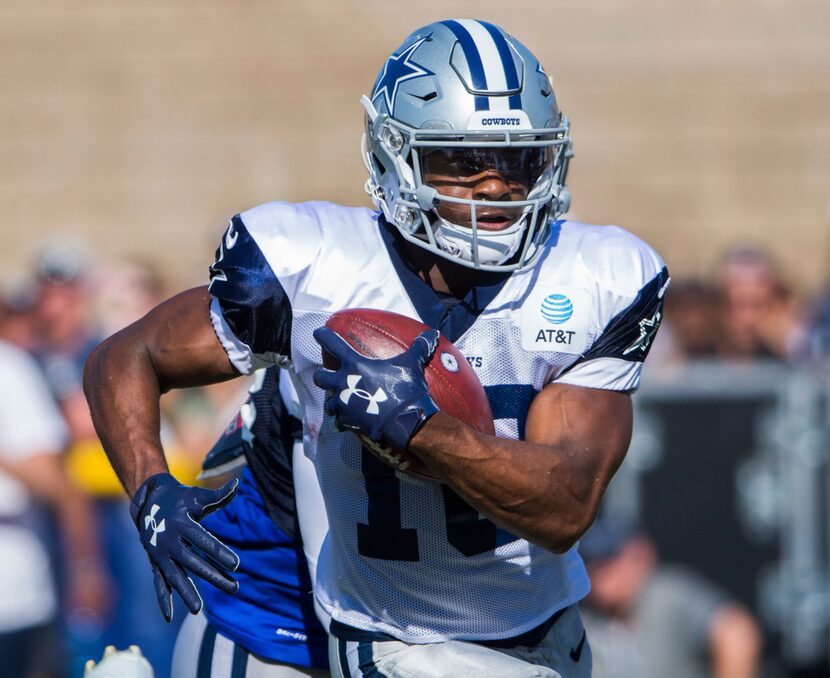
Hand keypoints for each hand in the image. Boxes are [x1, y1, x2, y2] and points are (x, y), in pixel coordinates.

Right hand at [130, 473, 239, 621]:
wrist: (147, 501)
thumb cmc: (180, 498)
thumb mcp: (198, 495)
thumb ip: (219, 495)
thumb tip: (237, 485)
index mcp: (181, 523)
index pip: (204, 541)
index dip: (220, 552)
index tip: (237, 564)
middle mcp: (168, 541)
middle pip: (193, 562)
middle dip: (214, 576)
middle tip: (234, 588)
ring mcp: (160, 554)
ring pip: (175, 577)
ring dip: (187, 593)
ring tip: (199, 610)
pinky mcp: (155, 563)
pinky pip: (158, 583)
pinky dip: (163, 599)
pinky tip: (169, 616)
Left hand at [313, 327, 439, 449]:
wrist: (405, 421)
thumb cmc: (405, 389)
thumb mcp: (413, 364)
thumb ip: (419, 347)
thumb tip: (433, 333)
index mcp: (355, 365)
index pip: (332, 344)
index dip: (323, 335)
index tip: (318, 332)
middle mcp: (343, 383)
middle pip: (320, 377)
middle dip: (321, 375)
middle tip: (325, 374)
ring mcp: (344, 404)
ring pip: (328, 402)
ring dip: (332, 400)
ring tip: (339, 400)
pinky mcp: (349, 422)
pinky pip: (341, 420)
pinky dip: (344, 418)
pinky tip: (350, 418)